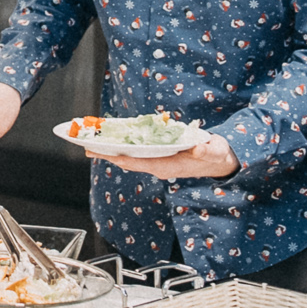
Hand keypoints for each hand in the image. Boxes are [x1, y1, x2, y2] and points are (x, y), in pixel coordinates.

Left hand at [88, 135, 238, 182]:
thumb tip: (197, 149)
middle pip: (128, 161)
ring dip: (112, 151)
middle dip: (108, 154)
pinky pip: (136, 154)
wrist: (220, 162)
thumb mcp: (215, 151)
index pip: (138, 162)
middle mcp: (159, 166)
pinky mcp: (159, 157)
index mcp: (168, 165)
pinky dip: (123, 147)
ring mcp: (158, 163)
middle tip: (86, 147)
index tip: (103, 152)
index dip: (120, 156)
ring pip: (130, 158)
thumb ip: (206, 151)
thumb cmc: (216, 155)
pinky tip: (113, 141)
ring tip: (93, 144)